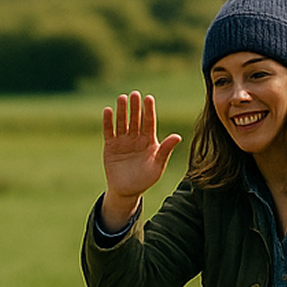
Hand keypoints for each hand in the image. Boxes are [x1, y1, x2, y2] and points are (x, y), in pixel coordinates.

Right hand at [100, 91, 181, 231]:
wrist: (127, 191)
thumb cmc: (145, 180)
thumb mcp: (157, 166)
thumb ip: (165, 151)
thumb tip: (178, 136)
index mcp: (149, 140)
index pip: (149, 122)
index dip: (149, 110)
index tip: (149, 98)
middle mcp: (136, 137)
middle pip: (135, 119)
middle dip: (135, 107)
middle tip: (134, 94)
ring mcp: (123, 141)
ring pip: (122, 122)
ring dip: (122, 111)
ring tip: (122, 98)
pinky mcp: (110, 146)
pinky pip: (109, 131)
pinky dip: (108, 122)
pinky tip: (108, 110)